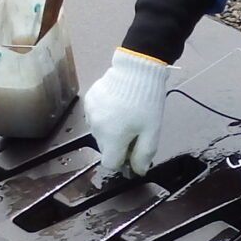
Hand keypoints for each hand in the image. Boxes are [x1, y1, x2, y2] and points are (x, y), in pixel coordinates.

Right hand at [82, 50, 169, 182]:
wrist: (137, 68)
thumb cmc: (147, 101)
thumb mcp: (152, 131)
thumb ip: (144, 154)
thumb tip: (138, 171)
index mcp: (112, 138)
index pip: (110, 164)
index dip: (122, 162)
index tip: (132, 151)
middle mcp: (96, 128)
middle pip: (105, 148)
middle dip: (118, 145)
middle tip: (134, 130)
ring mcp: (90, 113)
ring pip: (99, 132)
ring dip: (110, 130)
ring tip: (126, 115)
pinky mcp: (88, 99)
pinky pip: (95, 116)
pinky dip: (104, 116)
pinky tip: (117, 105)